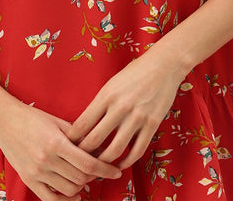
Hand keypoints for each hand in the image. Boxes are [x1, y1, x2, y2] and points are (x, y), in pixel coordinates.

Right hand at [0, 101, 121, 200]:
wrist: (5, 122)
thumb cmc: (34, 118)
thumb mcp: (58, 122)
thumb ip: (78, 135)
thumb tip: (100, 147)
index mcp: (56, 143)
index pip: (88, 162)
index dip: (106, 169)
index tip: (117, 171)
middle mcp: (47, 160)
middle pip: (81, 177)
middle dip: (96, 175)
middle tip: (103, 169)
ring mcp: (37, 172)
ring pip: (69, 189)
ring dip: (82, 185)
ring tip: (88, 177)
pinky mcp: (28, 180)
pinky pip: (50, 198)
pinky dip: (65, 200)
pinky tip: (75, 194)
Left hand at [68, 52, 183, 170]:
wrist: (164, 65)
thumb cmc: (135, 73)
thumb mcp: (112, 84)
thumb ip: (100, 104)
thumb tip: (84, 128)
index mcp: (107, 95)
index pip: (82, 124)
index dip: (72, 140)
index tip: (68, 146)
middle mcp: (120, 107)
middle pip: (94, 141)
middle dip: (83, 155)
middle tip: (80, 161)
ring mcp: (137, 117)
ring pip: (114, 151)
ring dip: (103, 163)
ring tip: (98, 166)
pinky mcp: (152, 124)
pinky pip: (137, 151)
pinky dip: (126, 162)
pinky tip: (120, 164)